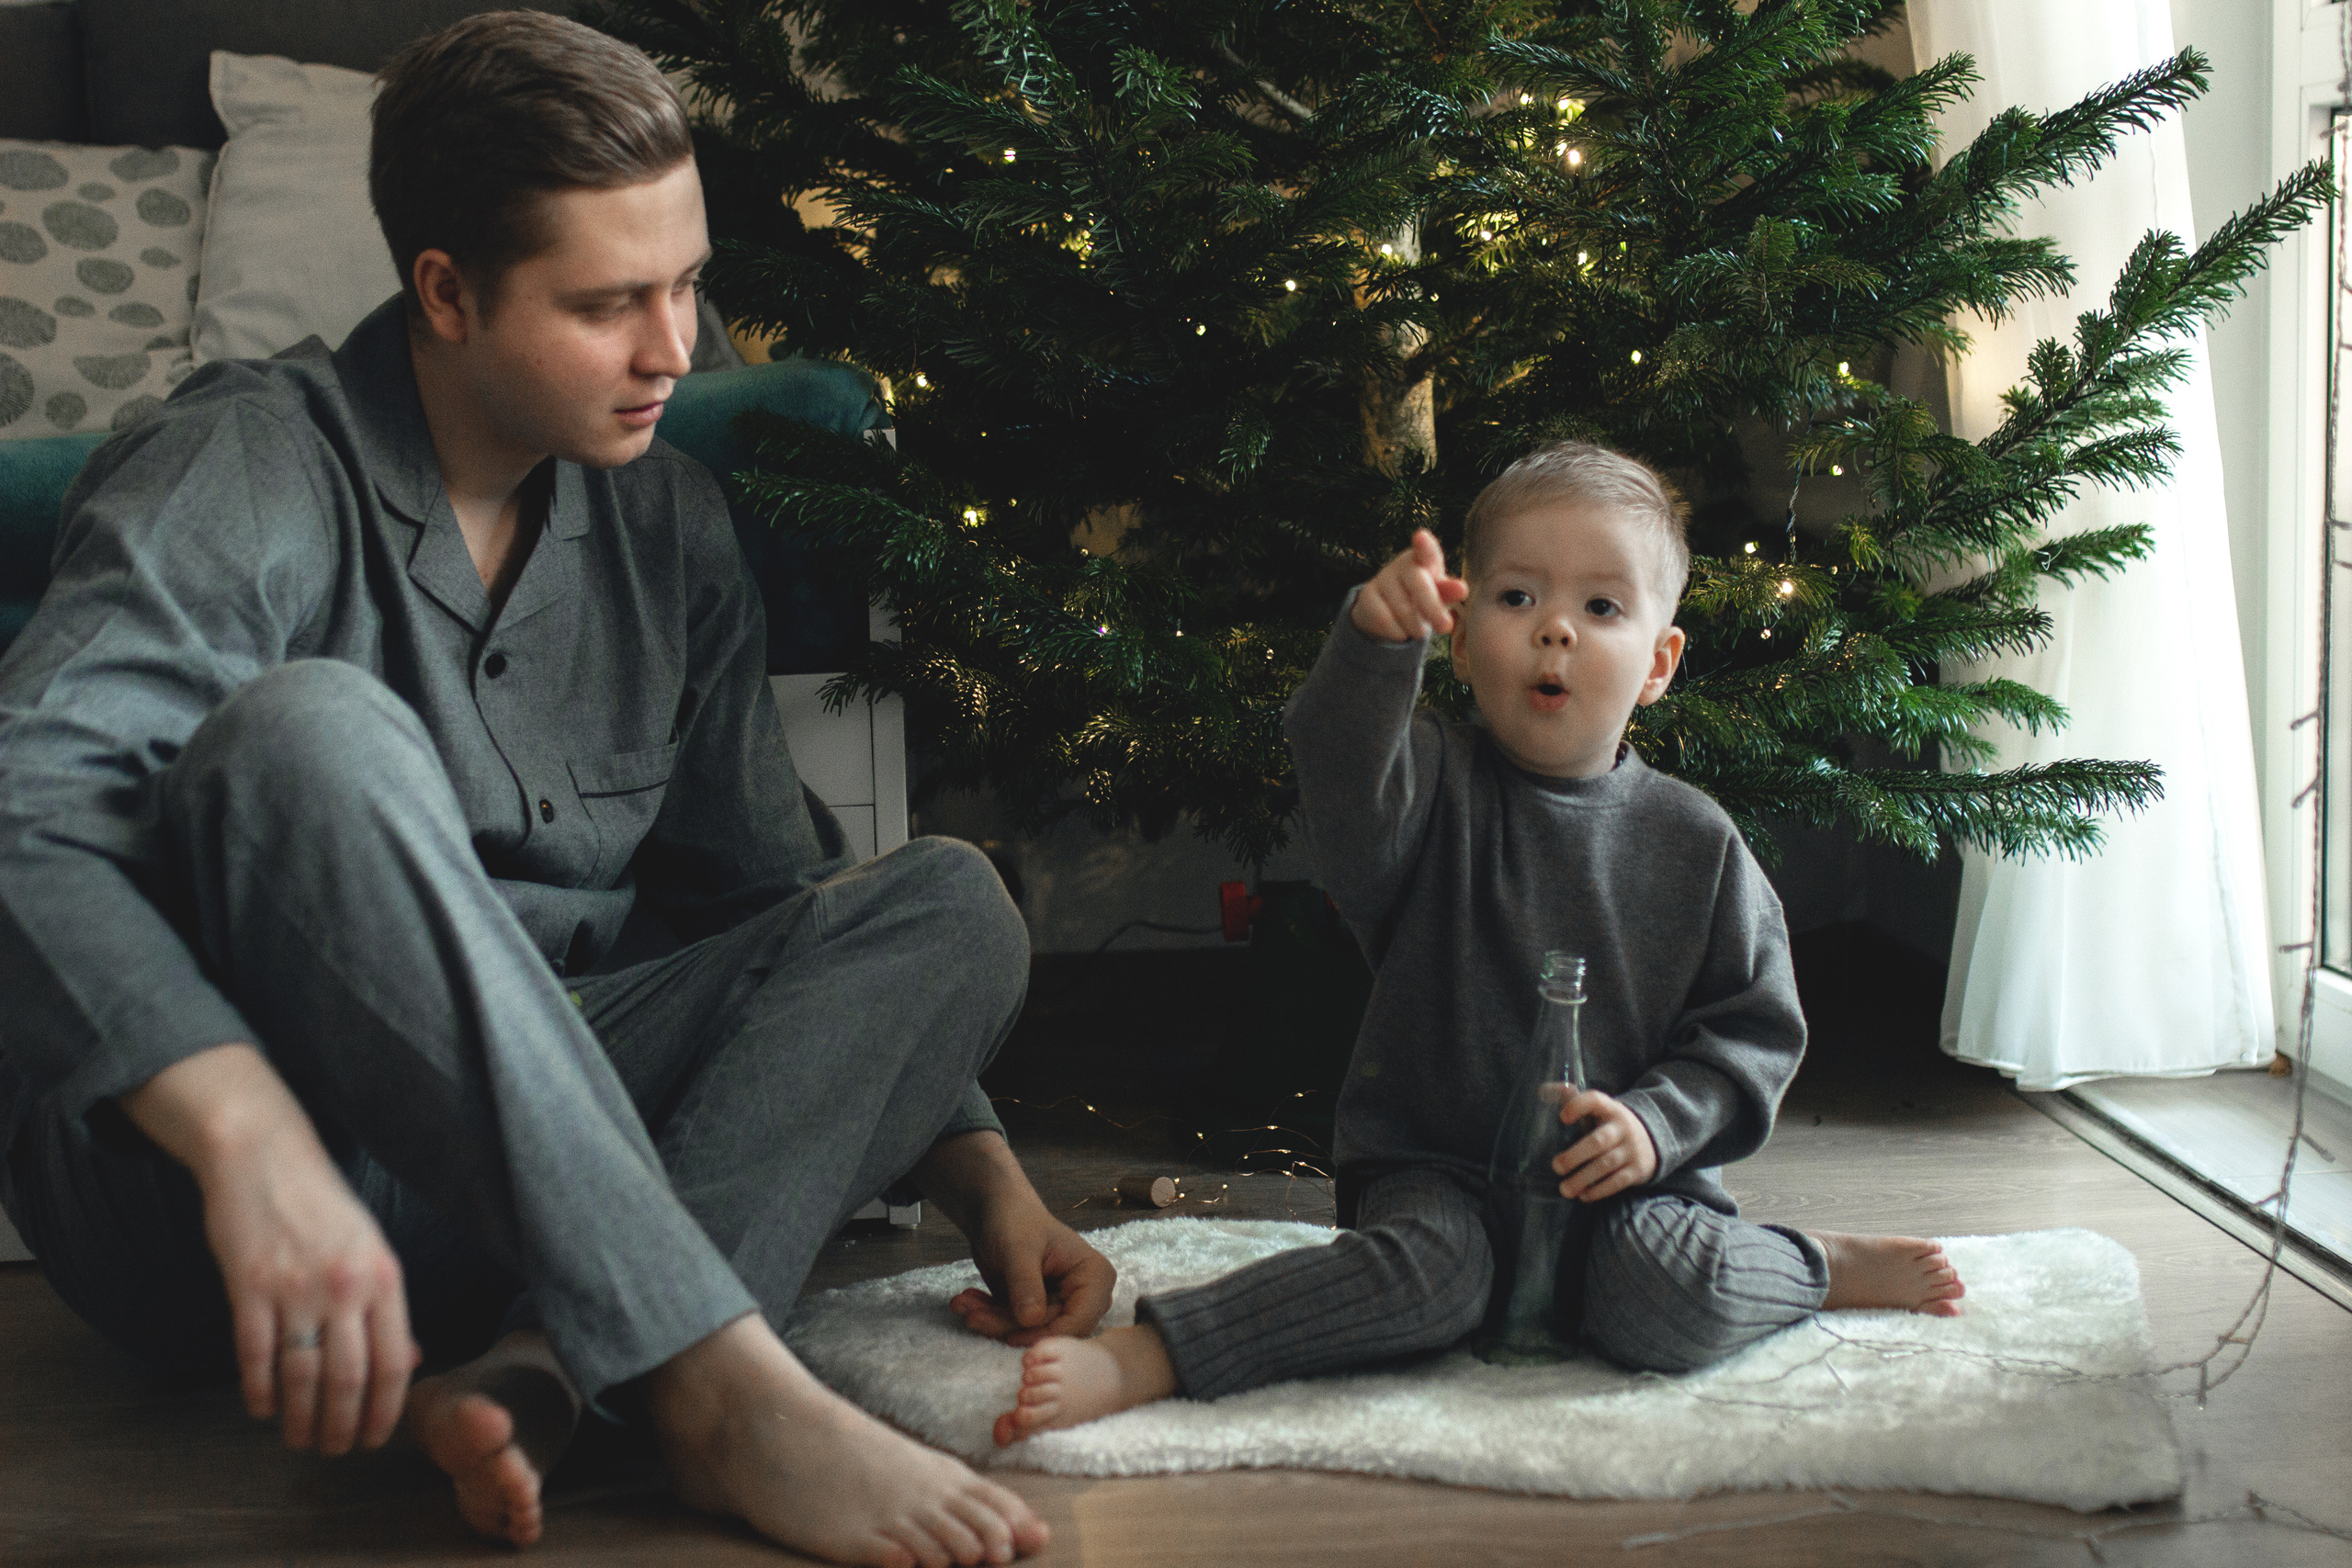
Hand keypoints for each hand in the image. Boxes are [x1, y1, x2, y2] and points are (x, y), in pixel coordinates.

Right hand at [121, 1044, 419, 1454]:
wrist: (265, 1155)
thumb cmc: (322, 1206)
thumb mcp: (370, 1248)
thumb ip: (386, 1307)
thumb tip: (410, 1361)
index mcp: (384, 1277)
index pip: (394, 1361)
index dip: (385, 1409)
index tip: (376, 1436)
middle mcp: (345, 1286)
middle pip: (349, 1378)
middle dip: (343, 1425)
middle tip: (334, 1449)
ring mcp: (295, 1287)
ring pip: (302, 1375)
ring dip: (300, 1418)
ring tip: (299, 1438)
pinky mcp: (248, 1286)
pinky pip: (255, 1354)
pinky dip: (258, 1391)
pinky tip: (261, 1409)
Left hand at [948, 1203, 1115, 1346]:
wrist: (995, 1212)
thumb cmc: (1016, 1220)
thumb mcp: (1019, 1249)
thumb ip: (1026, 1284)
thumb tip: (1031, 1321)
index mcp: (1094, 1276)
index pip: (1079, 1320)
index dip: (1047, 1333)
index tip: (1011, 1336)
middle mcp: (1083, 1296)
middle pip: (1050, 1330)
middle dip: (1008, 1325)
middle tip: (973, 1316)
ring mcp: (1059, 1305)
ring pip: (1026, 1332)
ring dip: (991, 1321)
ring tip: (962, 1304)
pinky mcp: (1036, 1311)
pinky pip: (1012, 1326)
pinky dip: (987, 1316)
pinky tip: (965, 1302)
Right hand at [1352, 528, 1466, 642]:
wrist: (1389, 607)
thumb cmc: (1423, 595)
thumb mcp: (1439, 593)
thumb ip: (1449, 591)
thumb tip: (1462, 590)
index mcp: (1425, 559)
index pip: (1426, 550)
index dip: (1424, 545)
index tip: (1421, 538)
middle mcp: (1403, 564)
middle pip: (1418, 584)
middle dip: (1432, 607)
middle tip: (1445, 627)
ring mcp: (1383, 578)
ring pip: (1402, 607)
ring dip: (1415, 626)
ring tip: (1420, 632)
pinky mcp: (1367, 595)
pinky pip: (1384, 619)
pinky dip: (1397, 632)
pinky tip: (1402, 633)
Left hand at [1551, 1089, 1658, 1202]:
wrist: (1652, 1140)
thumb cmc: (1610, 1124)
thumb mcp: (1597, 1110)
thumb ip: (1571, 1099)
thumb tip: (1541, 1091)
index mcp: (1609, 1109)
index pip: (1595, 1100)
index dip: (1579, 1106)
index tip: (1562, 1118)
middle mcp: (1623, 1127)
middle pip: (1599, 1141)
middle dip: (1576, 1155)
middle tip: (1556, 1167)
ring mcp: (1632, 1149)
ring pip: (1607, 1164)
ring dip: (1583, 1178)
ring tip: (1564, 1189)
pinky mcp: (1637, 1170)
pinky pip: (1618, 1182)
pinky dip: (1599, 1190)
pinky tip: (1583, 1195)